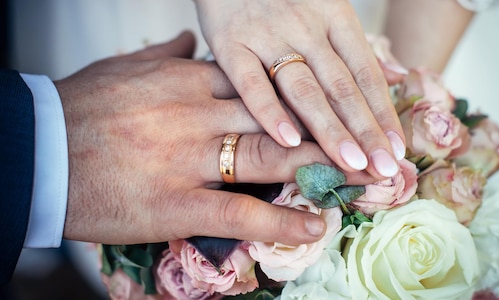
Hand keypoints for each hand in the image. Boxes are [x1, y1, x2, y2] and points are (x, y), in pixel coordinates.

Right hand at [56, 31, 370, 245]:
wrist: (36, 149)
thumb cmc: (79, 109)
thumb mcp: (124, 69)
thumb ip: (163, 55)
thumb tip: (186, 41)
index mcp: (190, 82)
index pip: (264, 84)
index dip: (304, 97)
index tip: (336, 105)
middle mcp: (199, 114)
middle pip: (280, 118)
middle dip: (330, 130)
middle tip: (371, 142)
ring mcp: (190, 158)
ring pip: (270, 156)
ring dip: (322, 168)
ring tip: (361, 179)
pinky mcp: (177, 202)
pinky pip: (241, 211)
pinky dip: (281, 221)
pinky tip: (314, 227)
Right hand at [194, 0, 405, 178]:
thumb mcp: (326, 9)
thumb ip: (353, 50)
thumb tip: (396, 81)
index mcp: (336, 18)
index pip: (366, 75)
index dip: (383, 114)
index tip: (396, 151)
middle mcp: (306, 27)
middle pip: (342, 87)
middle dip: (366, 132)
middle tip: (384, 170)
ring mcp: (268, 36)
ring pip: (304, 90)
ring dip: (329, 129)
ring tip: (350, 164)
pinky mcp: (231, 43)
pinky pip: (251, 82)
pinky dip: (269, 112)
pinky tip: (288, 142)